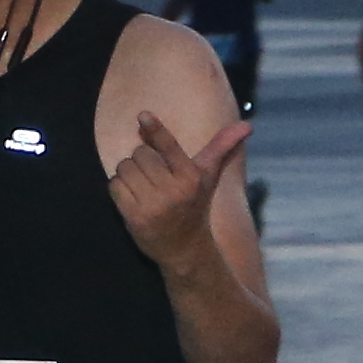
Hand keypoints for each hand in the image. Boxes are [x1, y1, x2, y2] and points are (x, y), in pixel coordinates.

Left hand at [110, 106, 253, 270]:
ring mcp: (152, 205)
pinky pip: (114, 186)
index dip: (155, 129)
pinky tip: (133, 198)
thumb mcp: (209, 176)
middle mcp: (173, 191)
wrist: (185, 249)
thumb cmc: (195, 204)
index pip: (168, 146)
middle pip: (140, 153)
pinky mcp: (134, 217)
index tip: (143, 114)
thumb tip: (247, 125)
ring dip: (128, 174)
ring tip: (144, 188)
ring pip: (124, 168)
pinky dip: (119, 188)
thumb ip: (222, 147)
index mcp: (191, 177)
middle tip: (154, 177)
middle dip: (142, 160)